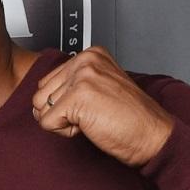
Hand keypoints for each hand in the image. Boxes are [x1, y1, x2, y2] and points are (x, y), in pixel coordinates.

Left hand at [31, 46, 173, 167]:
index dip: (65, 103)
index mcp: (91, 54)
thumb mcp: (99, 88)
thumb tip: (38, 101)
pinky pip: (46, 122)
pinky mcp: (77, 97)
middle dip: (61, 112)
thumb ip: (71, 85)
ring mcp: (81, 77)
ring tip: (91, 119)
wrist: (152, 135)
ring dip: (63, 121)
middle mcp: (85, 60)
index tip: (94, 105)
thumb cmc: (130, 119)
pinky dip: (65, 132)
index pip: (49, 81)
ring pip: (41, 108)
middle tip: (92, 114)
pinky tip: (89, 126)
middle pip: (41, 94)